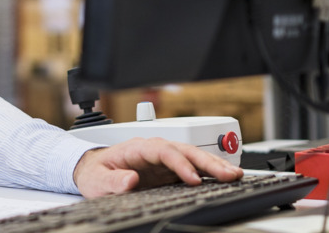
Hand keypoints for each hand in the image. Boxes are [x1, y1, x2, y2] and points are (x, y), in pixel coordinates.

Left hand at [72, 138, 244, 197]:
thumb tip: (130, 180)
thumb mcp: (97, 181)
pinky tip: (225, 178)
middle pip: (185, 150)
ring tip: (235, 174)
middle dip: (208, 161)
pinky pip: (193, 168)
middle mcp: (154, 150)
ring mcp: (163, 159)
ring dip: (214, 164)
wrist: (93, 171)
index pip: (164, 151)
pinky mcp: (169, 170)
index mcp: (138, 148)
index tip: (193, 179)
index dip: (180, 164)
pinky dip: (210, 172)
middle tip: (229, 174)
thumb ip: (112, 181)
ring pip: (193, 156)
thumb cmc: (96, 173)